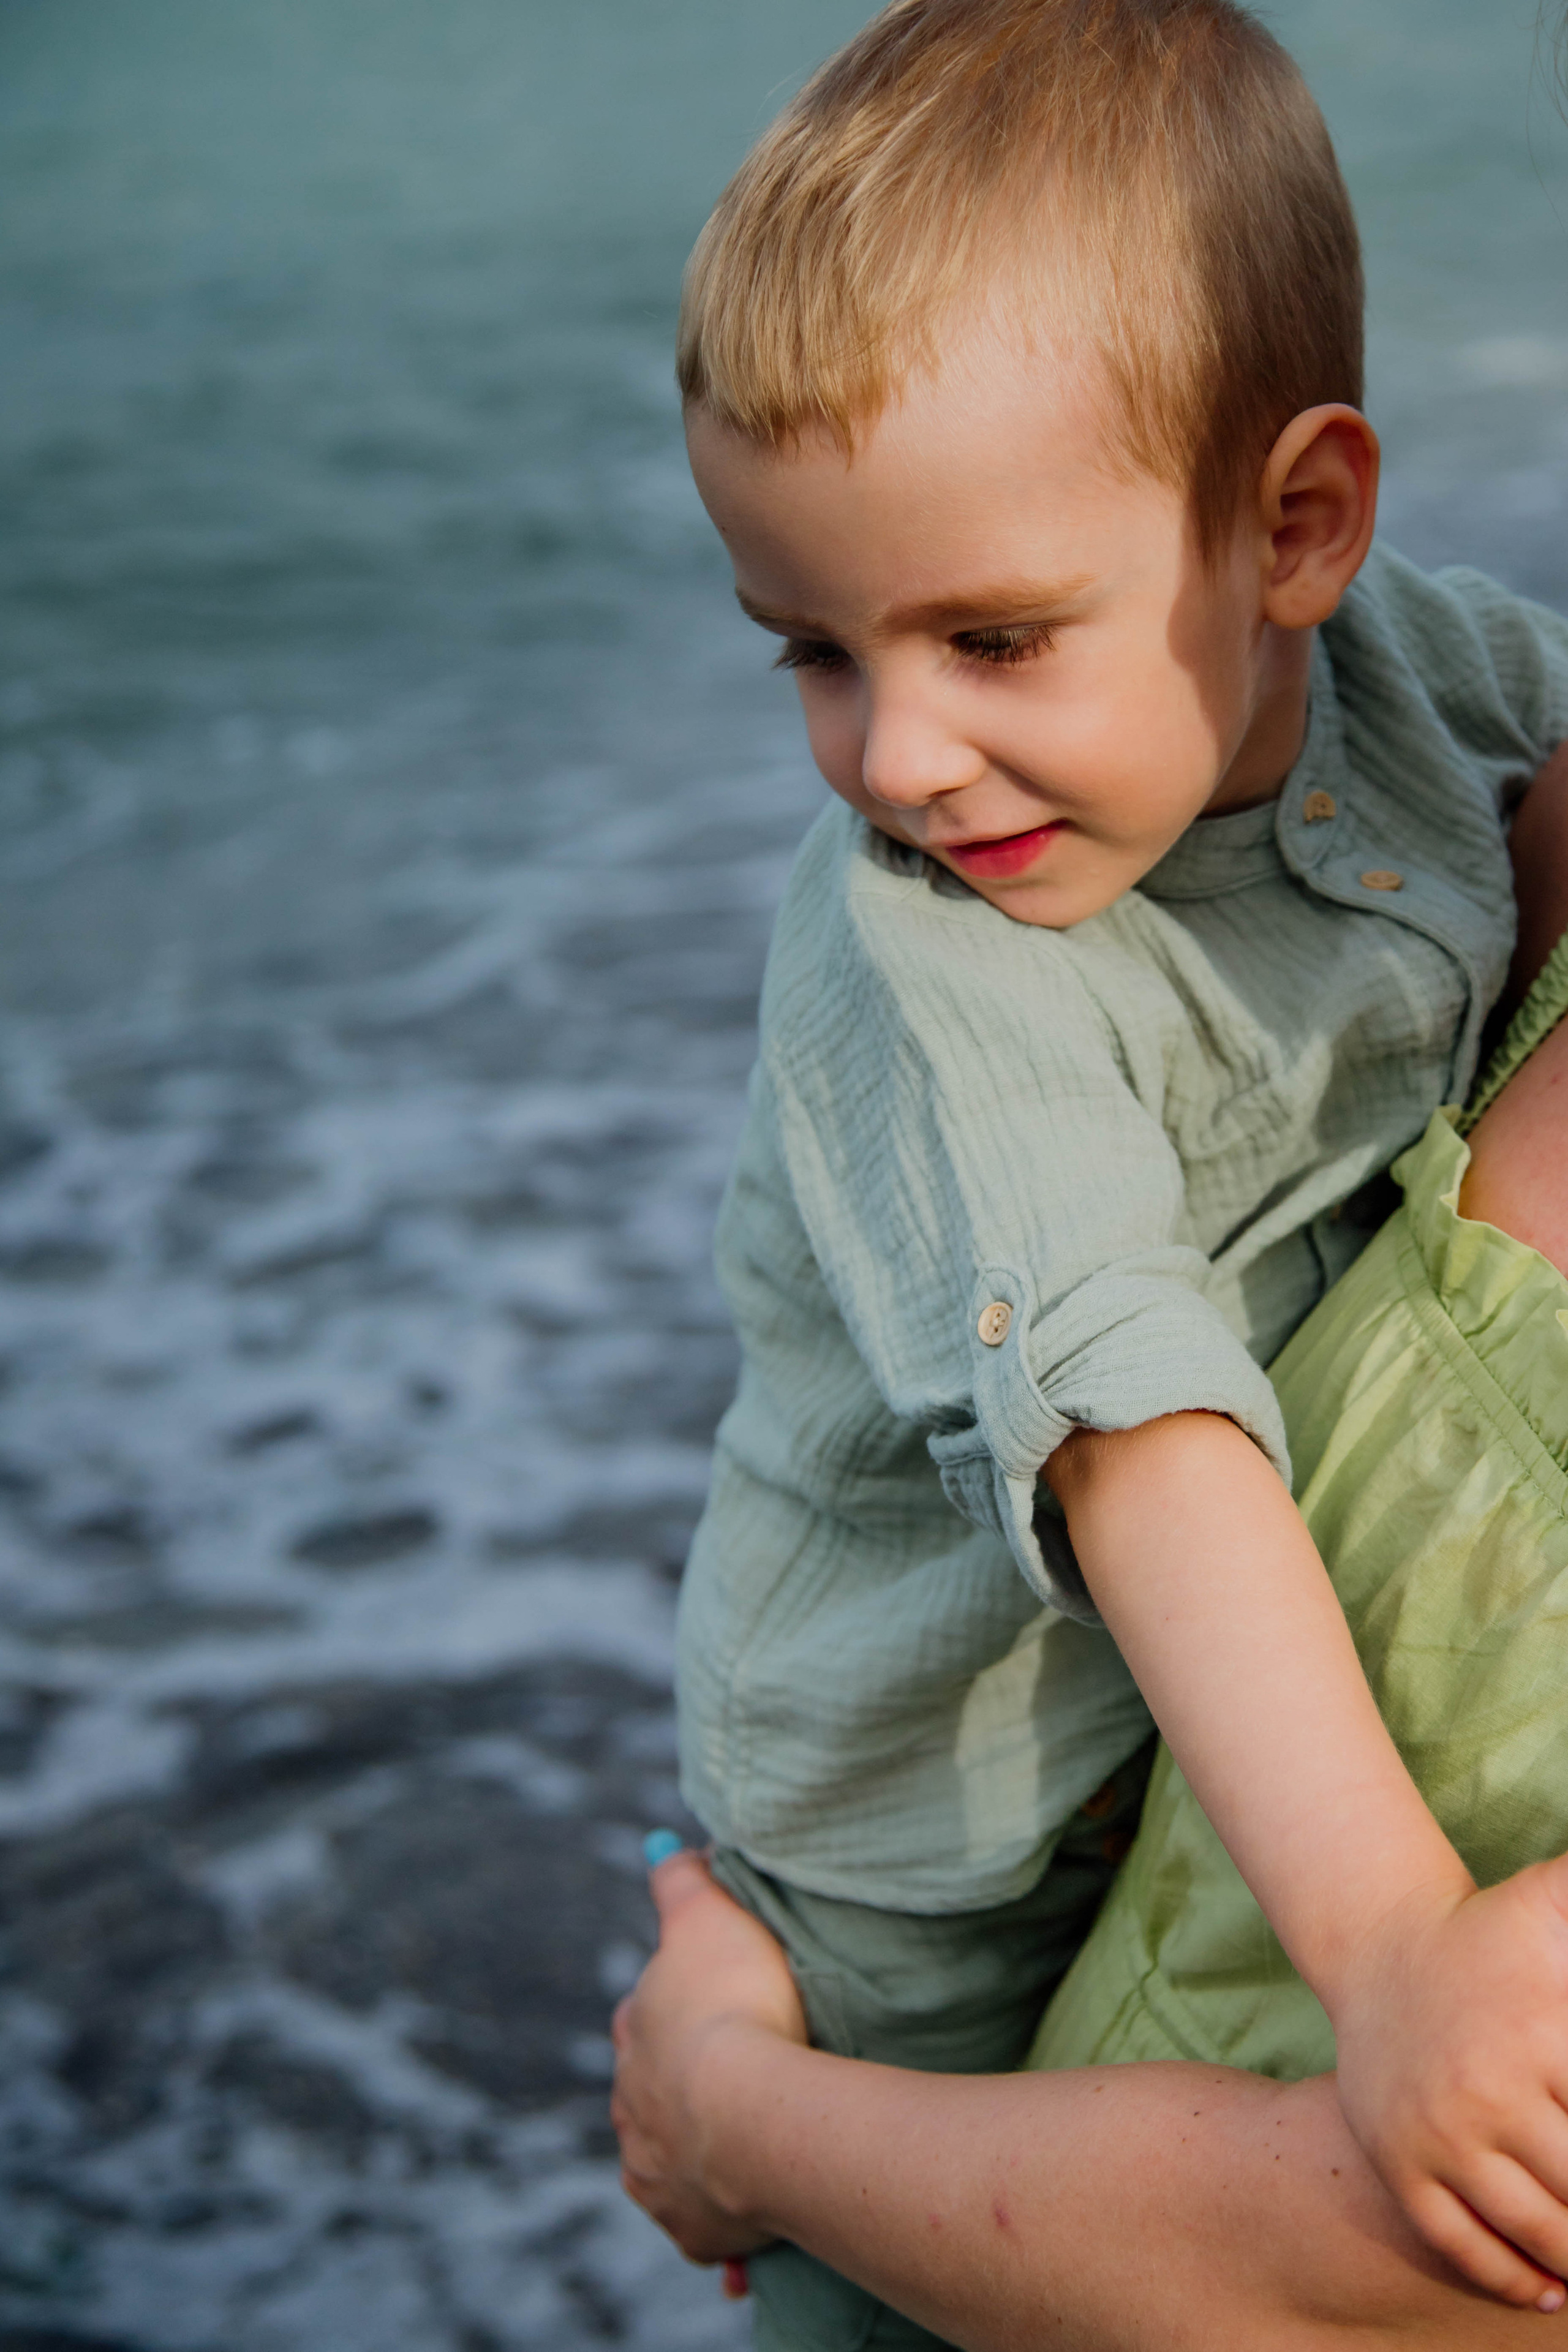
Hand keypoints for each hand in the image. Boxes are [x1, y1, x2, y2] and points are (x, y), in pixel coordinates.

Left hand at [611, 1846, 808, 2264]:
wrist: (754, 2115)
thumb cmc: (737, 2004)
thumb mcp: (707, 1916)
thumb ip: (681, 1879)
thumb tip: (661, 1846)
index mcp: (632, 2033)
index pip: (643, 2014)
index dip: (679, 2008)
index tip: (715, 2006)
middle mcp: (629, 2106)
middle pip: (653, 2088)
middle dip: (685, 2083)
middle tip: (742, 2077)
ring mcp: (654, 2171)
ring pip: (670, 2155)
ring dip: (698, 2150)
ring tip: (749, 2146)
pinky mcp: (687, 2226)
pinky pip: (702, 2221)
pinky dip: (719, 2214)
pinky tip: (748, 2214)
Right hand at [1332, 1853, 1567, 2311]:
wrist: (1380, 1950)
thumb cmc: (1489, 1934)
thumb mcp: (1552, 1901)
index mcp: (1540, 2034)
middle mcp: (1487, 2092)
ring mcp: (1439, 2135)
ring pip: (1537, 2229)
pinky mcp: (1400, 2164)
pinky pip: (1462, 2245)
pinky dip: (1513, 2280)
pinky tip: (1553, 2289)